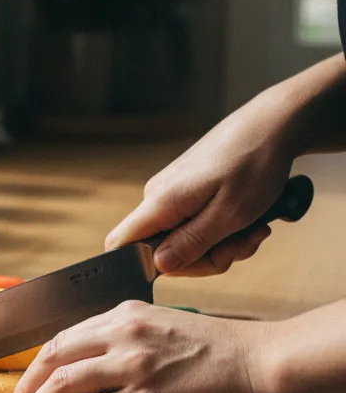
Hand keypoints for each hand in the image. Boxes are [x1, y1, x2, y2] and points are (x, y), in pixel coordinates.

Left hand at [4, 302, 270, 392]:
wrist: (266, 365)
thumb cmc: (224, 354)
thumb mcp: (165, 332)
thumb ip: (126, 345)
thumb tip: (94, 374)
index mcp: (125, 315)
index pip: (63, 338)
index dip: (37, 366)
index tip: (25, 386)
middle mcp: (122, 333)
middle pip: (51, 359)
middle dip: (24, 389)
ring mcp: (132, 367)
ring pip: (61, 387)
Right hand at [105, 90, 294, 274]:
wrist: (272, 124)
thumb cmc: (255, 163)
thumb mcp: (230, 214)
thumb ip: (191, 243)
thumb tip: (157, 266)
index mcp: (160, 202)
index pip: (120, 244)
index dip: (141, 268)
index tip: (189, 265)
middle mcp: (158, 197)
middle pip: (161, 251)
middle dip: (204, 259)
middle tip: (242, 246)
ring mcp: (172, 194)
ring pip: (183, 240)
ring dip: (220, 245)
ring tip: (253, 230)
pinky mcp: (186, 191)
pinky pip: (194, 225)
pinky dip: (222, 231)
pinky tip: (247, 222)